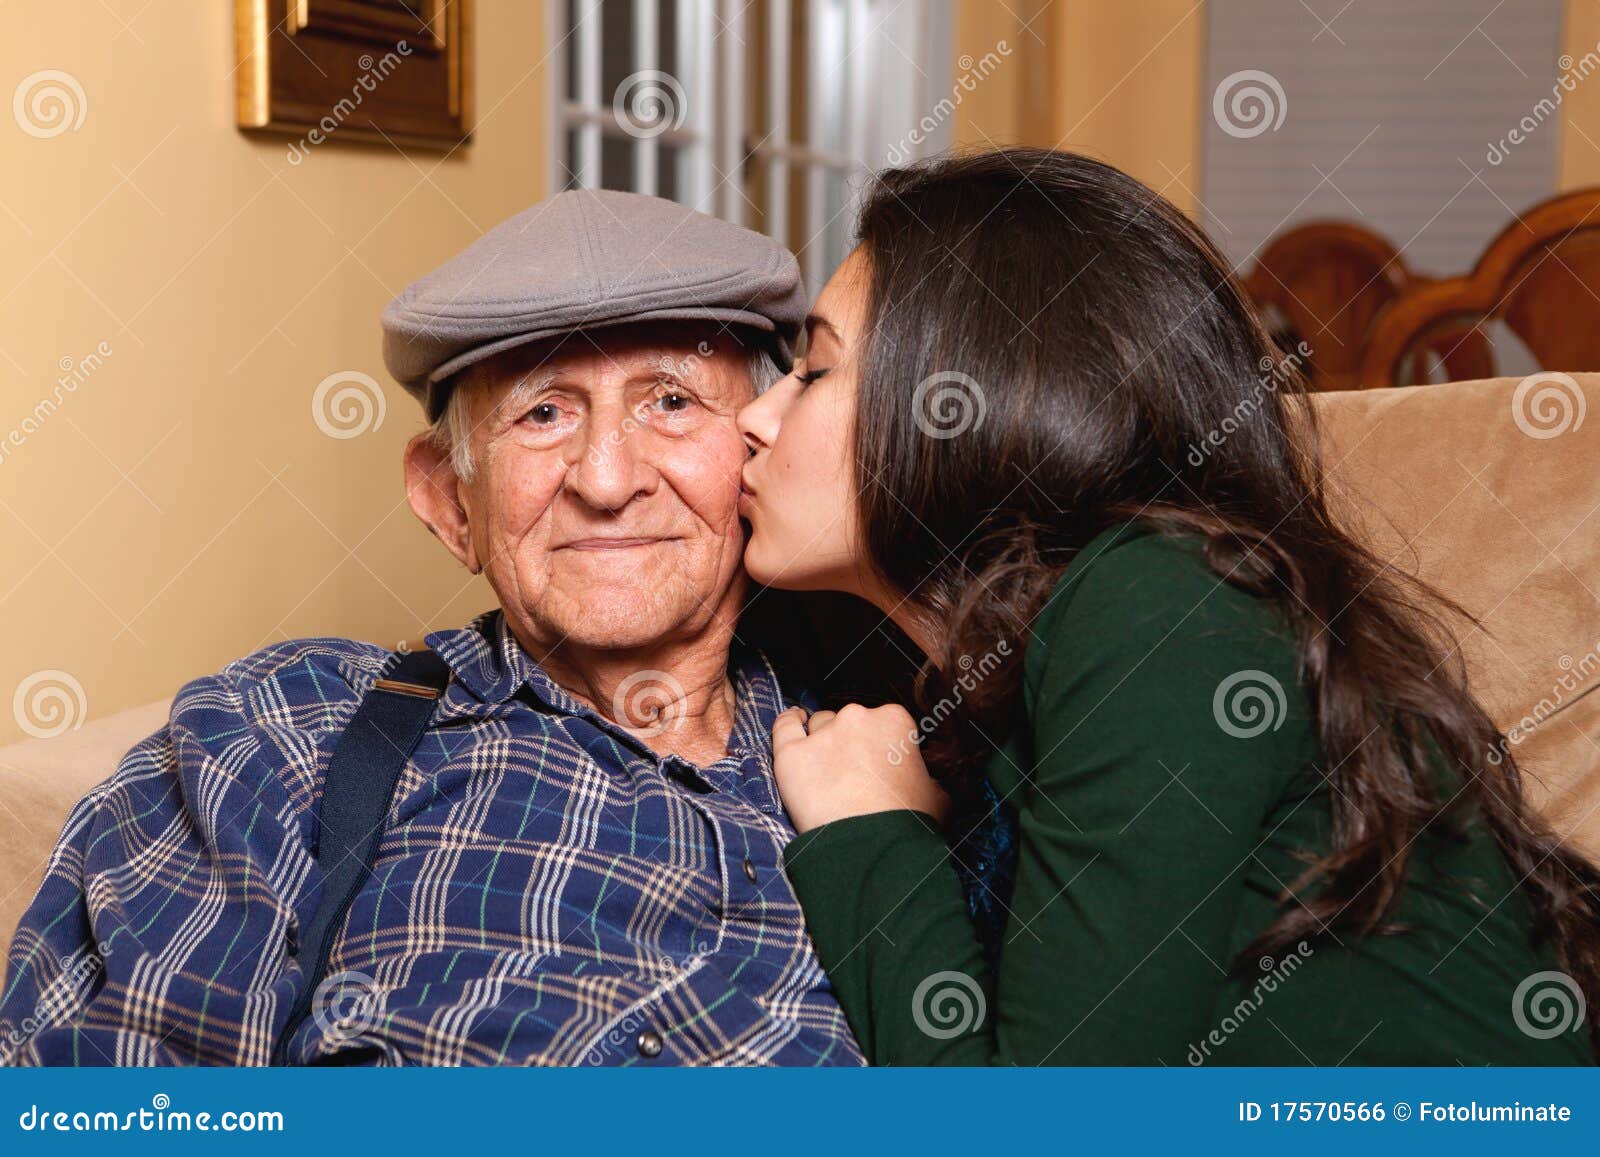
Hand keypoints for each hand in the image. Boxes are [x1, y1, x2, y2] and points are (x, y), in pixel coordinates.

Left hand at [771, 703, 948, 833]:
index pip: (885, 723)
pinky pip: (784, 727)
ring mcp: (823, 734)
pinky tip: (794, 721)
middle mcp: (858, 718)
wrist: (873, 850)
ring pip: (820, 725)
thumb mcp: (938, 795)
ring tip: (823, 765)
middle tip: (854, 775)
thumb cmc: (907, 825)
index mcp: (895, 721)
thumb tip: (928, 781)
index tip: (880, 765)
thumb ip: (929, 776)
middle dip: (852, 742)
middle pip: (851, 722)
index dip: (882, 745)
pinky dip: (789, 722)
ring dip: (822, 739)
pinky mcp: (792, 755)